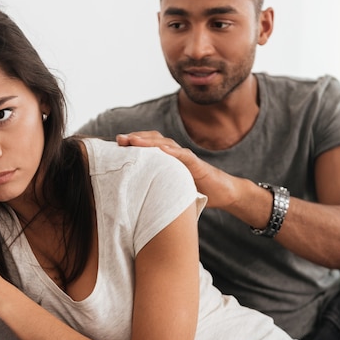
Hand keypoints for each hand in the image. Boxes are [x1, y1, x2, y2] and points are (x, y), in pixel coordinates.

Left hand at [117, 131, 237, 208]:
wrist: (224, 193)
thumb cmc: (196, 191)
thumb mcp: (171, 189)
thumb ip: (156, 189)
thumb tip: (134, 201)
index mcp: (167, 160)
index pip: (148, 147)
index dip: (133, 144)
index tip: (115, 145)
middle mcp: (175, 155)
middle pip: (153, 140)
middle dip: (135, 138)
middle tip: (119, 139)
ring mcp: (187, 158)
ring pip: (166, 144)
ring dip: (149, 141)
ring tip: (133, 140)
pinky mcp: (198, 165)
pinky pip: (184, 156)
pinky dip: (173, 152)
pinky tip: (162, 149)